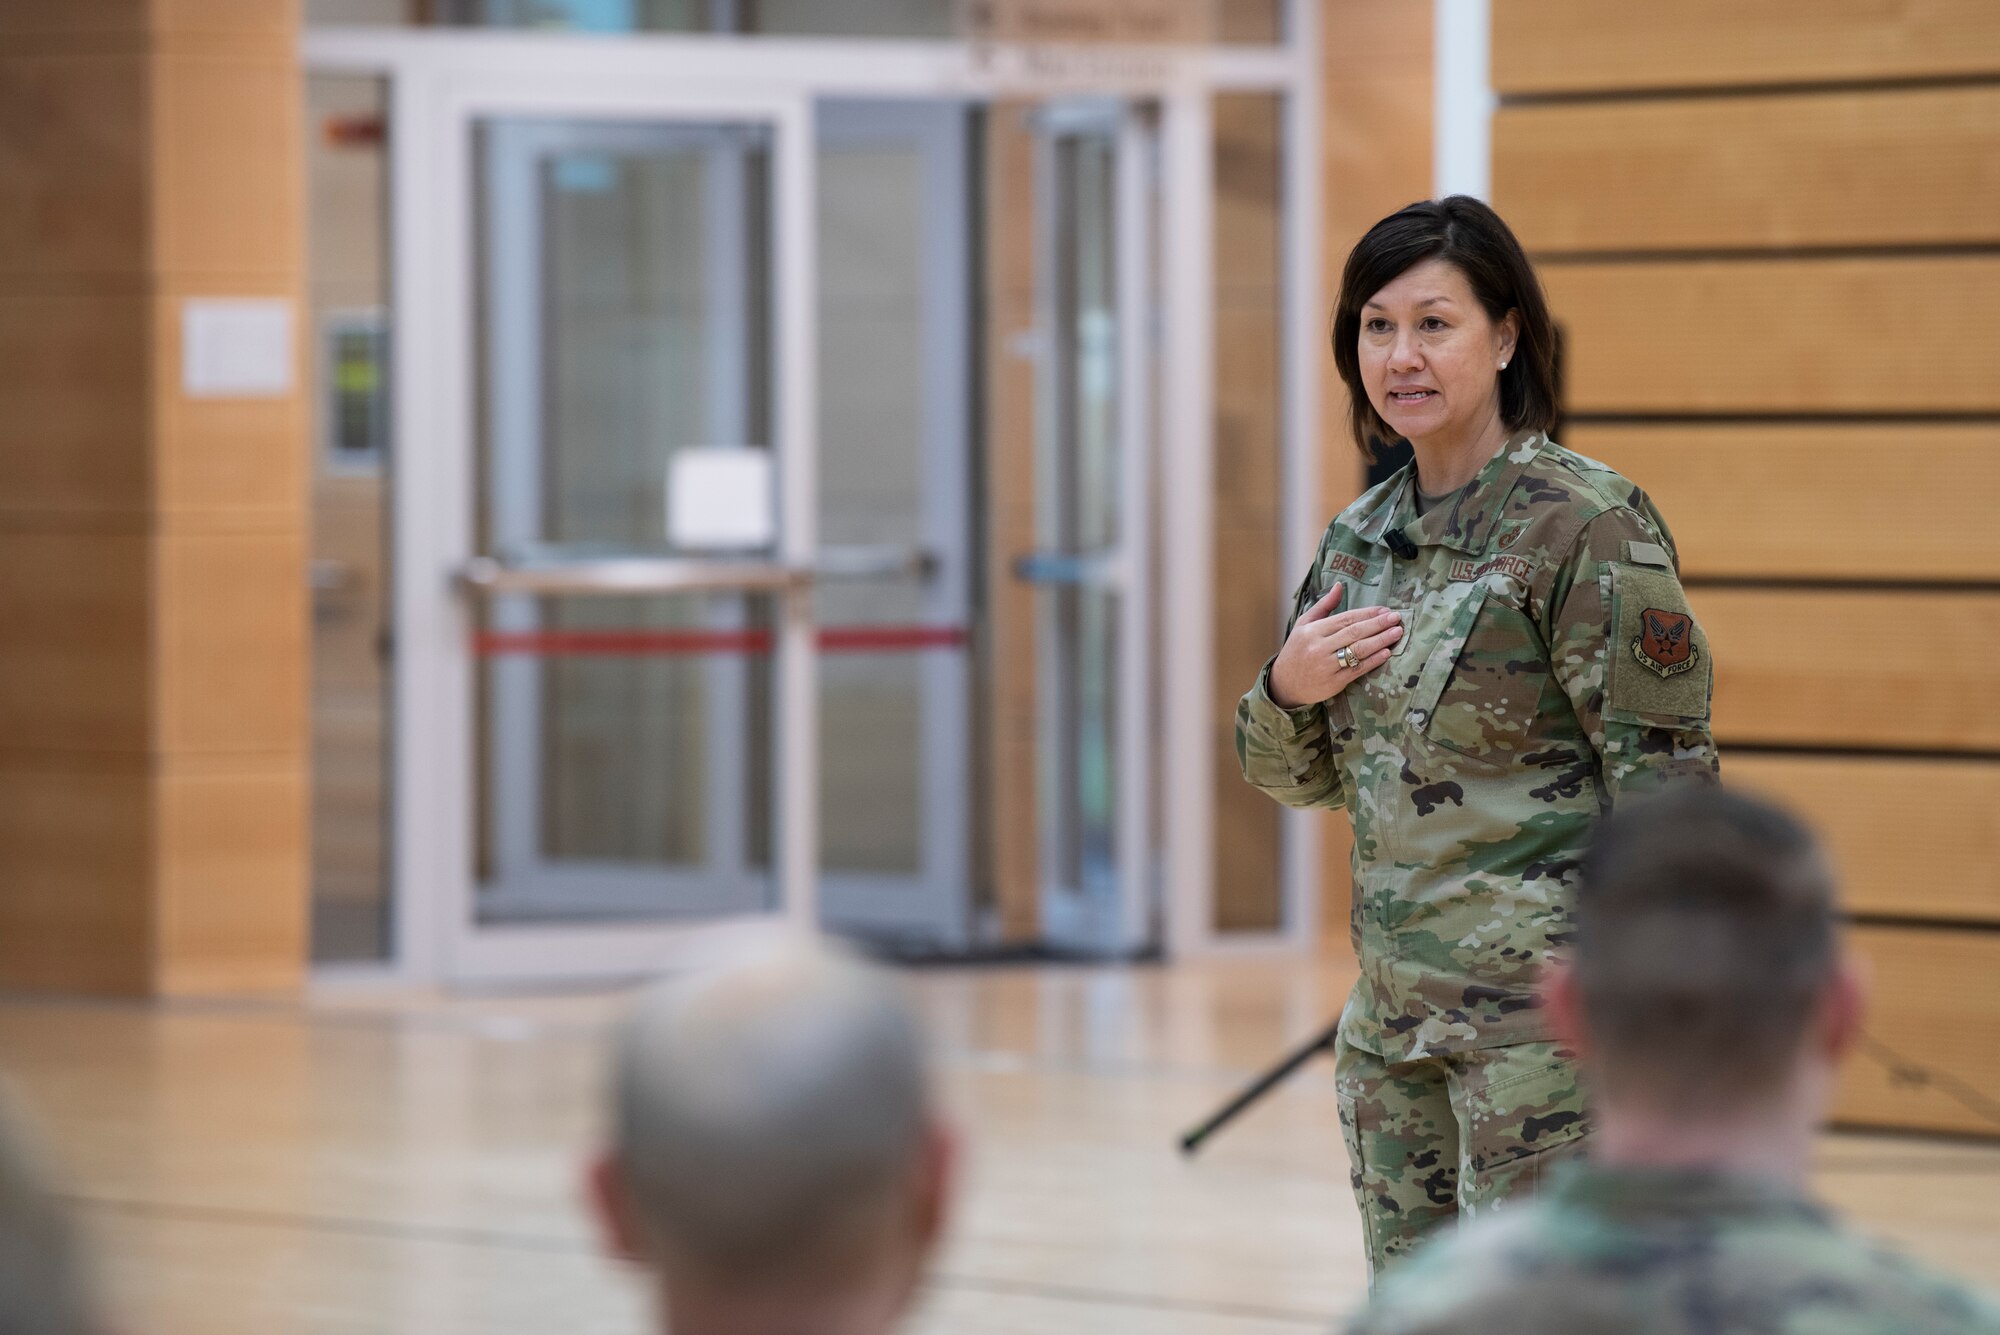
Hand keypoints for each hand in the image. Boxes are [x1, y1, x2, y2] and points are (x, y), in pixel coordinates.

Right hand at [1267, 585, 1402, 708]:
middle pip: (1354, 633)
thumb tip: (1340, 586)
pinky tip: (1386, 653)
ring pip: (1358, 650)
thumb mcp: (1303, 624)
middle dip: (1378, 624)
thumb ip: (1324, 605)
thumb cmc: (1296, 650)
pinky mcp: (1334, 682)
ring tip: (1397, 633)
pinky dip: (1373, 661)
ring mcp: (1327, 666)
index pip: (1345, 619)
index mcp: (1313, 631)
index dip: (1367, 613)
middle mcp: (1319, 647)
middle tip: (1397, 618)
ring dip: (1380, 640)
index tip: (1385, 609)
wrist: (1285, 684)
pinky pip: (1357, 670)